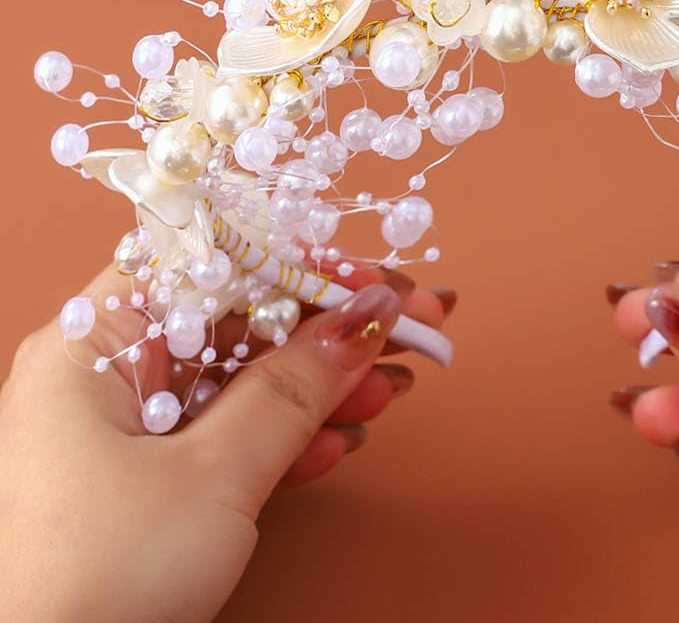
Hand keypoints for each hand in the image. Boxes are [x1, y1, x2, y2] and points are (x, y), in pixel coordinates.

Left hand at [0, 264, 453, 622]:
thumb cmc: (93, 586)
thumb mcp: (212, 475)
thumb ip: (295, 386)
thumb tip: (366, 315)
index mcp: (93, 341)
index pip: (215, 263)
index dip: (302, 264)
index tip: (376, 282)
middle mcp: (108, 371)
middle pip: (240, 319)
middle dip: (331, 330)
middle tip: (414, 326)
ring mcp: (130, 428)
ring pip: (246, 378)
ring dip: (324, 385)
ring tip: (393, 386)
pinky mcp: (151, 478)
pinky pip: (233, 432)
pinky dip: (291, 435)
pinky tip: (343, 438)